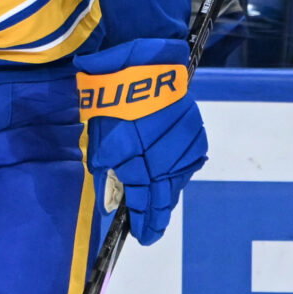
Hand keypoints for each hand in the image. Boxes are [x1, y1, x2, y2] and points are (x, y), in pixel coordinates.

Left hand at [76, 38, 207, 245]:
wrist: (146, 58)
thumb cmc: (112, 89)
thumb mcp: (97, 126)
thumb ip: (104, 159)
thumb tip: (111, 187)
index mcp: (136, 151)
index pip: (141, 194)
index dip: (141, 216)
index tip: (140, 235)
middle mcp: (164, 151)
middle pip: (162, 192)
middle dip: (155, 214)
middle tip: (150, 233)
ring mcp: (183, 142)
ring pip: (176, 179)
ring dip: (166, 196)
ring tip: (157, 214)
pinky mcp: (195, 132)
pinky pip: (187, 162)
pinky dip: (177, 175)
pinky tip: (170, 185)